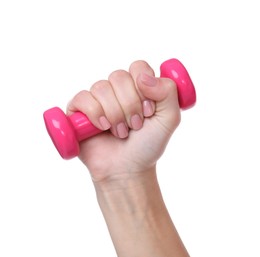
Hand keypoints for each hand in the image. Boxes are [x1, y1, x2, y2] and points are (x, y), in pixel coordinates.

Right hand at [67, 60, 179, 183]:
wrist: (127, 169)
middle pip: (119, 76)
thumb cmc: (147, 145)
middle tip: (135, 126)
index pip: (138, 67)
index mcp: (138, 87)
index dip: (144, 88)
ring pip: (101, 88)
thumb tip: (143, 77)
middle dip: (130, 106)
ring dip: (115, 114)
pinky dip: (95, 114)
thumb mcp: (169, 119)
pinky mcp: (79, 110)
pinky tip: (102, 128)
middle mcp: (117, 90)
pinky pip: (83, 98)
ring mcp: (97, 99)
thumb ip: (168, 92)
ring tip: (120, 132)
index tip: (149, 111)